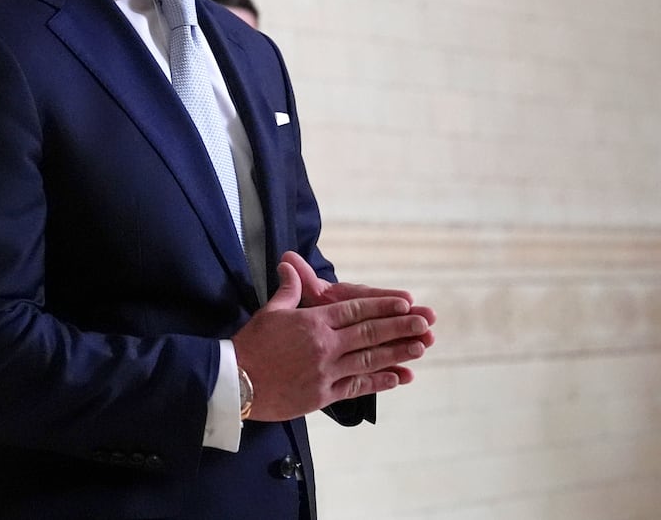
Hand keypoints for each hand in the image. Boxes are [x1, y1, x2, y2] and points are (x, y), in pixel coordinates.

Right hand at [231, 259, 430, 422]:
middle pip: (370, 333)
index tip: (405, 303)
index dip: (382, 306)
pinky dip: (379, 381)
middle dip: (400, 327)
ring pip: (370, 360)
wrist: (235, 382)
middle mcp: (325, 345)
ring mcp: (326, 371)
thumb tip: (289, 265)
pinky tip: (398, 377)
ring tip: (420, 347)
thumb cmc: (251, 345)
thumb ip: (288, 290)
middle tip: (425, 324)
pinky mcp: (323, 394)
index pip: (355, 310)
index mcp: (314, 321)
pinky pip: (357, 386)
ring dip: (397, 353)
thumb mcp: (270, 311)